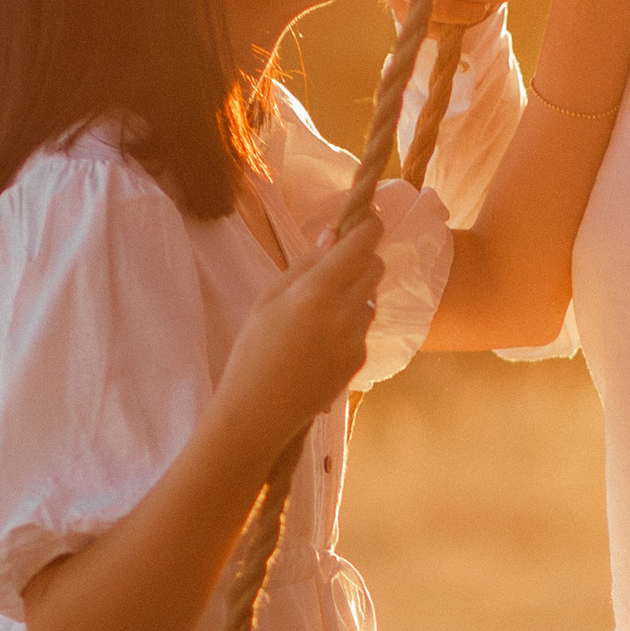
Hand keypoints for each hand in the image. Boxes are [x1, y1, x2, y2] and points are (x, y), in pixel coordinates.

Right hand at [216, 213, 384, 457]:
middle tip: (337, 263)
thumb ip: (305, 264)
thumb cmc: (252, 351)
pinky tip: (318, 341)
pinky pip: (362, 327)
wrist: (258, 413)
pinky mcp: (359, 360)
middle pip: (376, 268)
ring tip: (316, 314)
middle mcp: (344, 313)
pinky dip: (348, 323)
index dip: (369, 226)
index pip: (361, 245)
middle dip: (362, 259)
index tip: (367, 217)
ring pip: (369, 299)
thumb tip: (333, 232)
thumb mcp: (269, 299)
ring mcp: (356, 339)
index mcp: (317, 292)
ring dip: (354, 294)